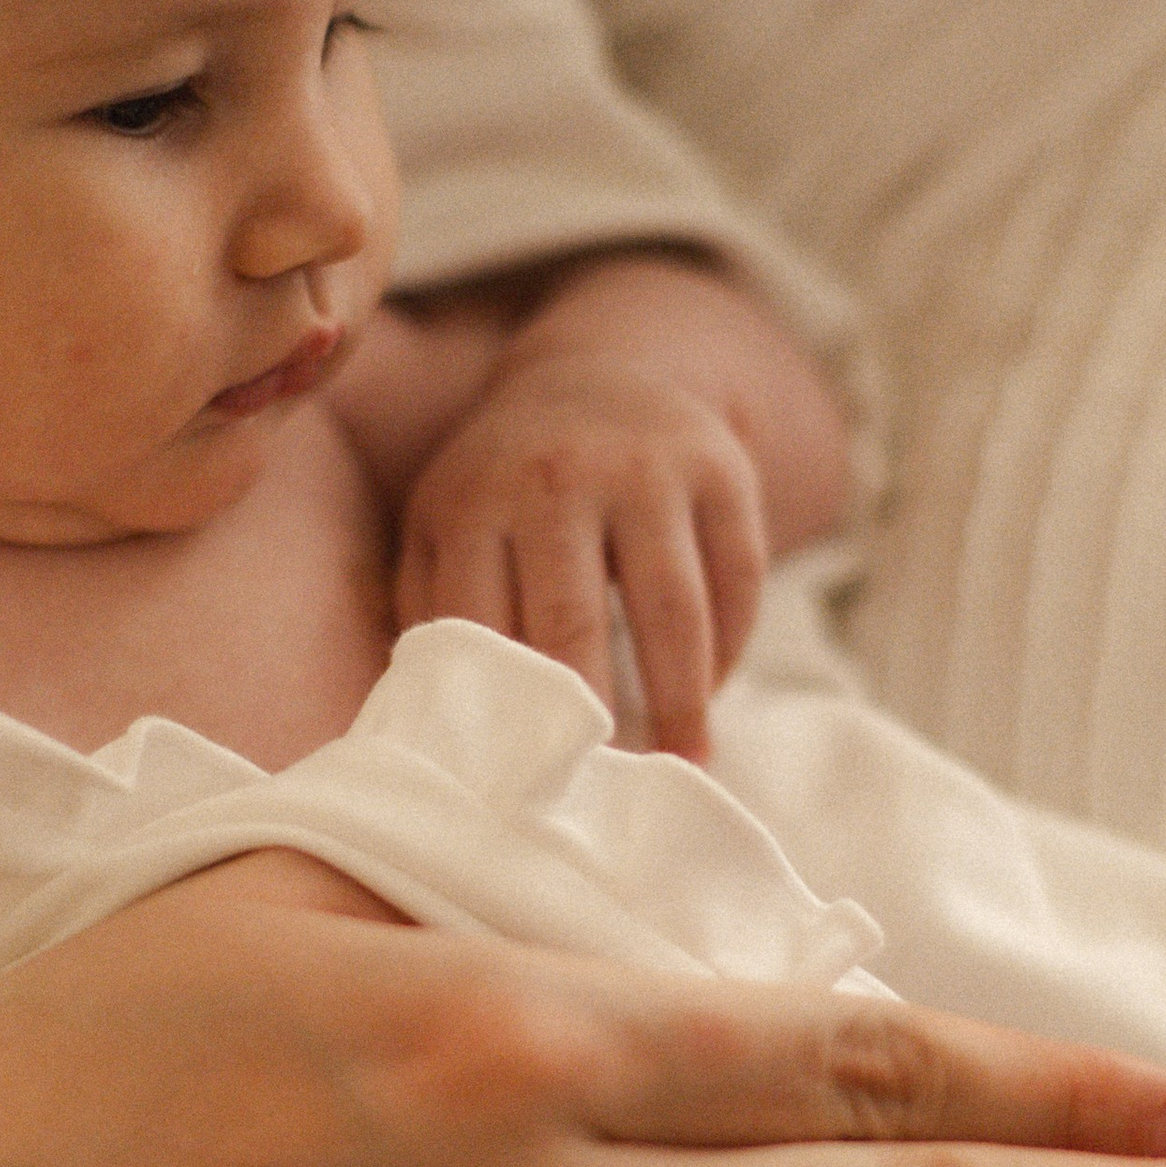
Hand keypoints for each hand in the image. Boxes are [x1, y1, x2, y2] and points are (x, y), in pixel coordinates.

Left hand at [396, 345, 766, 757]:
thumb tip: (431, 723)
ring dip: (683, 700)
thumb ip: (427, 608)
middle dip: (590, 721)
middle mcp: (557, 479)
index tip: (521, 784)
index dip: (506, 715)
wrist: (594, 374)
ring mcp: (647, 469)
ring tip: (687, 762)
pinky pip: (738, 578)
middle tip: (606, 792)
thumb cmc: (505, 484)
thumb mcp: (442, 521)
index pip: (486, 631)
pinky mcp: (720, 470)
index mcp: (474, 503)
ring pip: (674, 610)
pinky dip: (730, 647)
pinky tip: (713, 689)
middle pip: (575, 626)